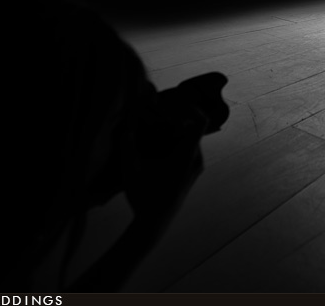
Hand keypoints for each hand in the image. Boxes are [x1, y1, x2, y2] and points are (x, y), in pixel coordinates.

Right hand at [120, 104, 207, 226]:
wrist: (153, 223)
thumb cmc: (143, 196)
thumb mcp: (131, 168)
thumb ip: (127, 143)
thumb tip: (125, 122)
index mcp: (186, 156)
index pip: (199, 122)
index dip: (190, 107)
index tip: (173, 100)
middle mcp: (196, 160)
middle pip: (193, 128)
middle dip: (177, 116)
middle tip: (159, 109)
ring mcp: (196, 167)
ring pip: (191, 138)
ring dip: (176, 128)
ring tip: (157, 123)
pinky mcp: (191, 172)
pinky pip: (189, 148)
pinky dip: (177, 139)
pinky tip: (159, 140)